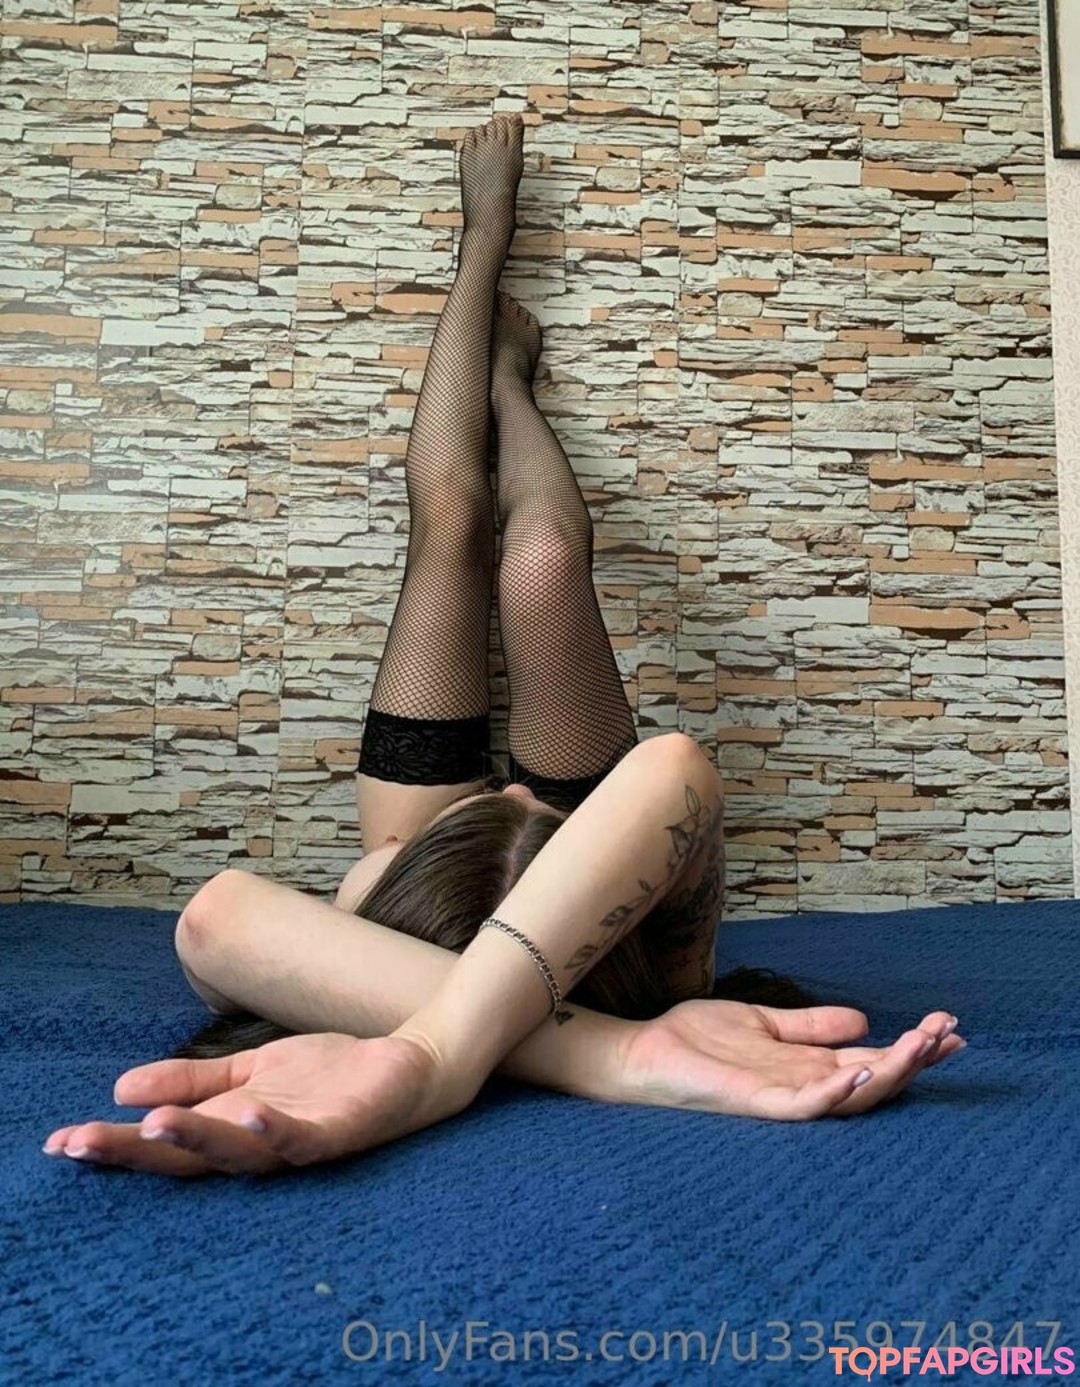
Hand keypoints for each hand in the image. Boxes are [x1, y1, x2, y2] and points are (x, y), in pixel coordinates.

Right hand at [42, 1030, 472, 1176]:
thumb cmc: (329, 1073)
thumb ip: (192, 1078)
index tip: (59, 1143)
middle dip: (136, 1153)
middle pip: (188, 1159)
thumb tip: (121, 1087)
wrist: (409, 1062)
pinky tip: (247, 1112)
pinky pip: (302, 1138)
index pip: (163, 1144)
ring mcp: (298, 1143)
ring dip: (197, 1140)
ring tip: (154, 1125)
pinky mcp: (338, 1133)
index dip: (114, 1144)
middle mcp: (257, 1144)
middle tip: (82, 1144)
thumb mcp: (250, 1068)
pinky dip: (274, 1129)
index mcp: (231, 1127)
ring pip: (239, 1154)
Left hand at [620, 1001, 964, 1119]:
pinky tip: (861, 1072)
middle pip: (874, 1081)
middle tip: (950, 1035)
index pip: (873, 1059)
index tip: (949, 1026)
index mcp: (808, 1067)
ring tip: (919, 1048)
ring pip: (850, 1096)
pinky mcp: (756, 1104)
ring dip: (889, 1074)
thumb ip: (810, 1025)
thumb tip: (864, 1019)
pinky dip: (835, 1092)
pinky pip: (804, 1106)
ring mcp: (782, 1098)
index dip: (911, 1046)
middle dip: (915, 1060)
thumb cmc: (697, 1043)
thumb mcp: (764, 1023)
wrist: (643, 1055)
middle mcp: (803, 1086)